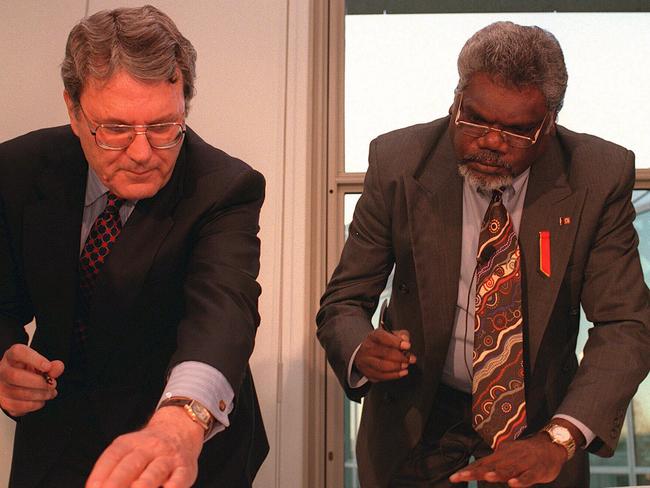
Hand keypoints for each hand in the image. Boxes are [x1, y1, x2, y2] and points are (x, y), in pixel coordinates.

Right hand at [0, 344, 63, 415]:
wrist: (19, 383)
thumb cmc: (29, 371)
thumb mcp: (42, 364)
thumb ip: (52, 366)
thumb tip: (58, 368)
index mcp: (12, 356)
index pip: (18, 352)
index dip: (34, 359)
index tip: (47, 366)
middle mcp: (2, 370)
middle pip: (15, 376)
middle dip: (39, 382)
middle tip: (52, 383)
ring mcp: (1, 387)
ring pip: (17, 392)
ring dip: (39, 394)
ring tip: (50, 392)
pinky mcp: (3, 402)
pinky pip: (18, 406)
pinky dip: (34, 404)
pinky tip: (41, 400)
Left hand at [86, 406, 203, 487]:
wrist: (179, 428)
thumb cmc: (147, 450)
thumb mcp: (128, 450)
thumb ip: (113, 470)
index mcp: (129, 443)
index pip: (112, 456)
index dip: (100, 474)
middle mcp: (149, 448)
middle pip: (132, 464)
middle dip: (117, 482)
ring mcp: (168, 458)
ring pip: (155, 471)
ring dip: (144, 484)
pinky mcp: (185, 469)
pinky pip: (179, 478)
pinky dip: (173, 486)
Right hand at [354, 328, 415, 381]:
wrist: (365, 353)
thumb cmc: (381, 344)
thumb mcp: (391, 335)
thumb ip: (401, 335)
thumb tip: (406, 340)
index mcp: (373, 336)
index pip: (382, 337)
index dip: (396, 342)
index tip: (407, 346)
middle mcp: (367, 348)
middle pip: (384, 353)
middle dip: (400, 357)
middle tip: (410, 359)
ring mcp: (366, 361)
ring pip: (382, 366)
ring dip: (397, 367)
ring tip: (406, 365)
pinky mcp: (368, 372)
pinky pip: (381, 376)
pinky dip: (394, 375)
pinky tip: (402, 372)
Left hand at [448, 433, 567, 486]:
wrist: (548, 446)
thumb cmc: (524, 455)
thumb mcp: (506, 457)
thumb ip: (492, 466)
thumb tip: (476, 472)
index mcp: (499, 456)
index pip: (480, 464)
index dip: (468, 470)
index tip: (454, 477)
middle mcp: (508, 458)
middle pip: (490, 466)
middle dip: (475, 472)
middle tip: (462, 477)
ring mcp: (522, 464)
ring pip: (508, 470)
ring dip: (497, 474)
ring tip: (486, 477)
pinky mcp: (536, 471)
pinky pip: (528, 477)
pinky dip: (520, 480)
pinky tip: (513, 484)